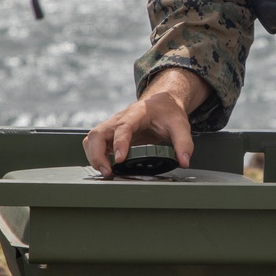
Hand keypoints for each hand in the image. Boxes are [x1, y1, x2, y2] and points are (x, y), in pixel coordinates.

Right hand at [83, 70, 211, 176]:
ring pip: (92, 139)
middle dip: (98, 155)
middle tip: (108, 172)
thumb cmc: (167, 112)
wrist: (161, 102)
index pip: (123, 127)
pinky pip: (94, 144)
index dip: (119, 143)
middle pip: (98, 134)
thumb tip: (184, 162)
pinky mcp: (110, 135)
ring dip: (93, 156)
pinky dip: (95, 156)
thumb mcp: (180, 125)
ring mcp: (112, 126)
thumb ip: (184, 143)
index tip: (119, 159)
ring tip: (106, 172)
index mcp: (137, 113)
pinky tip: (106, 167)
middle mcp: (119, 119)